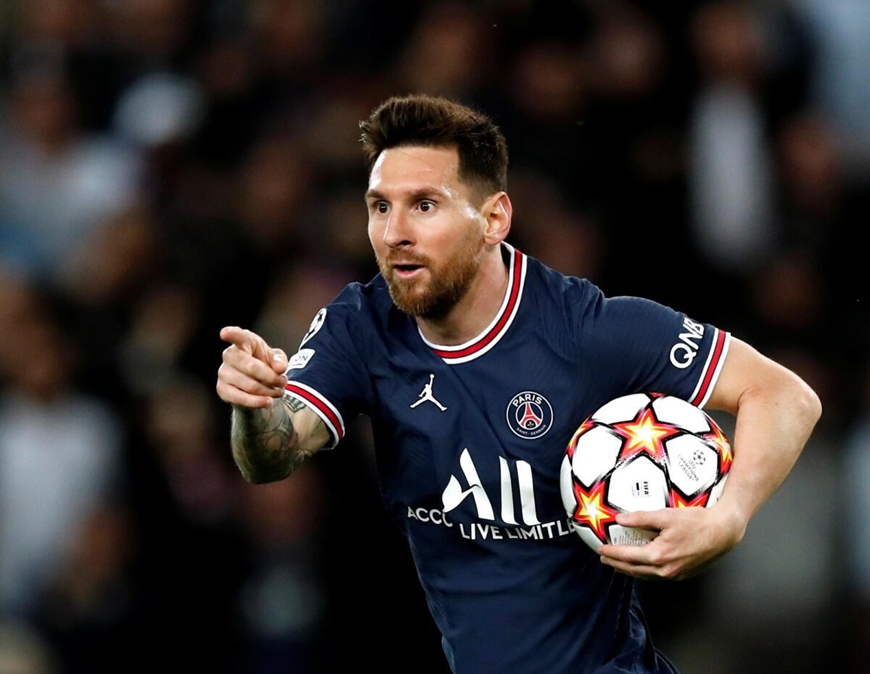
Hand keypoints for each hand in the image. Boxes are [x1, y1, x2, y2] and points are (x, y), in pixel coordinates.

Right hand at [216, 326, 288, 408]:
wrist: (255, 385)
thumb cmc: (265, 364)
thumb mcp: (277, 359)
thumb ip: (280, 361)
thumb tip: (279, 368)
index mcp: (245, 341)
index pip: (237, 336)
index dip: (231, 334)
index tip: (225, 333)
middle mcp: (229, 355)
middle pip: (251, 367)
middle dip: (271, 378)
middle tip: (283, 382)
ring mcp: (223, 372)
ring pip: (250, 385)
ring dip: (269, 391)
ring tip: (279, 392)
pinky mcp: (222, 389)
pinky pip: (241, 399)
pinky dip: (257, 402)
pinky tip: (268, 402)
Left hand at [597, 504, 744, 580]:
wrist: (723, 532)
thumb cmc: (697, 522)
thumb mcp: (666, 515)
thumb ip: (640, 518)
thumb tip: (619, 519)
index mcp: (658, 556)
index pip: (628, 556)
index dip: (612, 553)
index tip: (600, 549)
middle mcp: (665, 570)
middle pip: (634, 569)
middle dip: (617, 564)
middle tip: (604, 558)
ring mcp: (675, 574)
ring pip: (645, 575)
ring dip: (629, 570)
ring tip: (618, 564)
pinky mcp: (683, 574)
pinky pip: (657, 576)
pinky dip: (644, 572)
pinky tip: (641, 566)